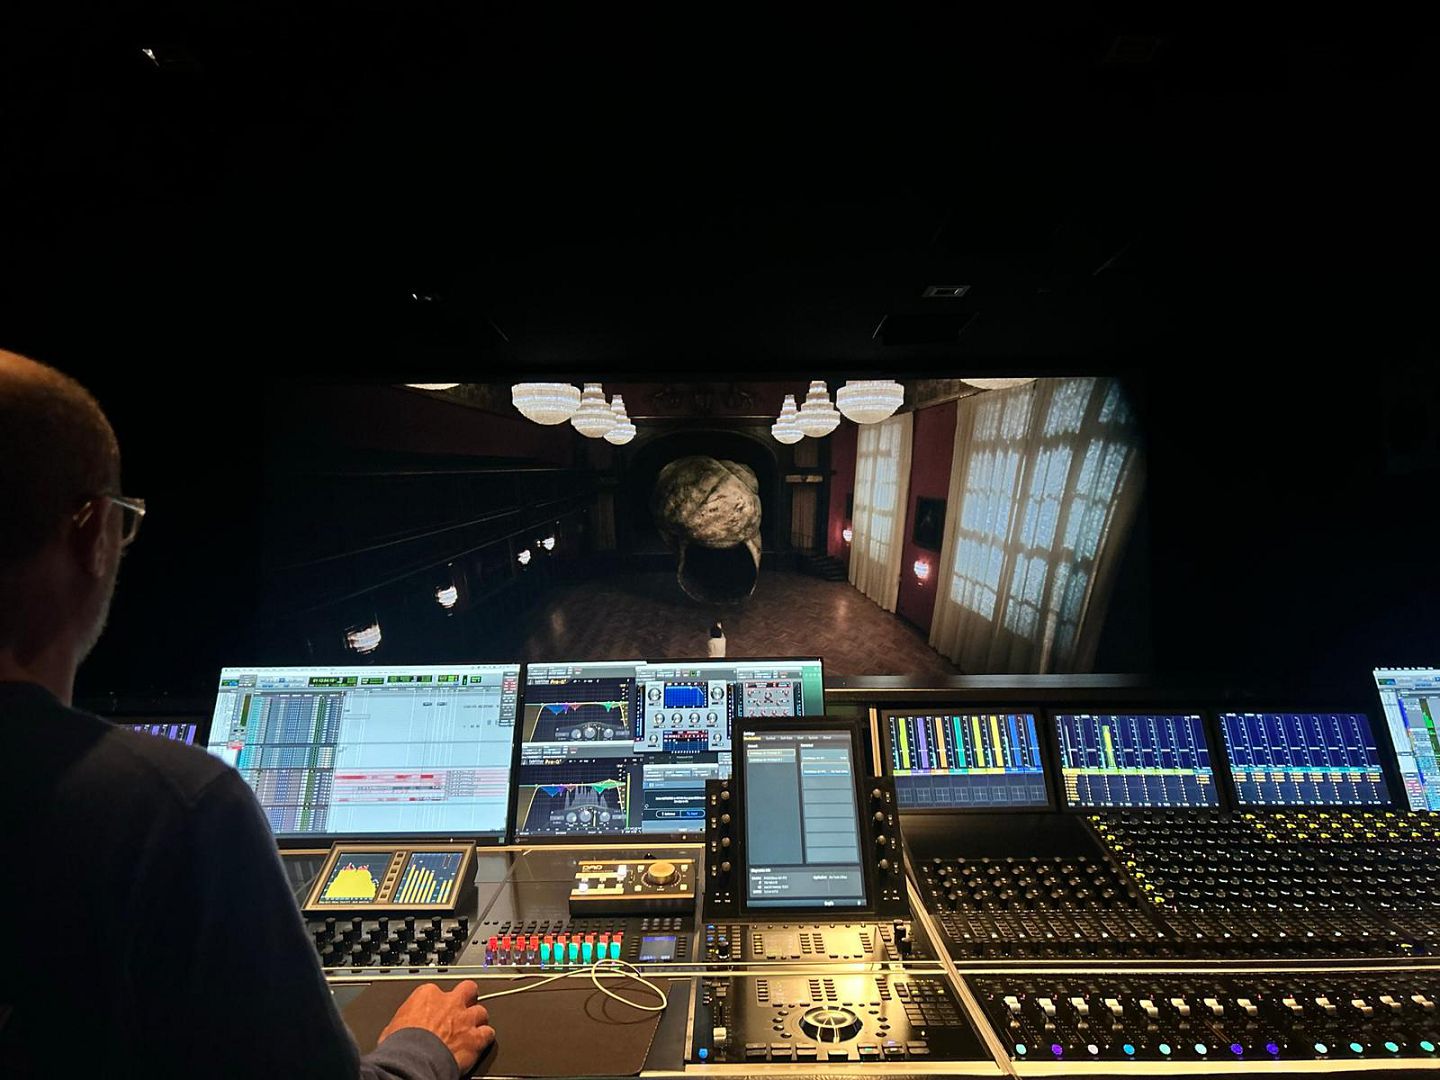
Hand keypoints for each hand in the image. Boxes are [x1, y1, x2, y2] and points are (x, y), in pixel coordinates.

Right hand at [379, 980, 494, 1073]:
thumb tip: (402, 1028)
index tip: (435, 1009)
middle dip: (467, 997)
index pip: (437, 990)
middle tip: (464, 1006)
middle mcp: (450, 1003)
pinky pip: (488, 1033)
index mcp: (427, 995)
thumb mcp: (393, 1026)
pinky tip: (482, 1042)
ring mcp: (465, 1019)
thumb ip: (406, 1020)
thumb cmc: (400, 1046)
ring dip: (477, 1020)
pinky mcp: (476, 1038)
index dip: (438, 1002)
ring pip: (481, 1011)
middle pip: (468, 990)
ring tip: (472, 1028)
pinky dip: (486, 1037)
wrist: (412, 1061)